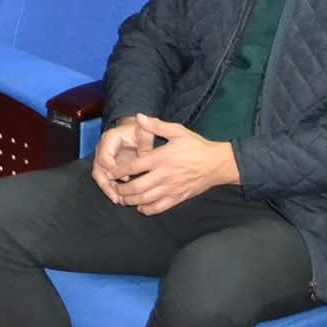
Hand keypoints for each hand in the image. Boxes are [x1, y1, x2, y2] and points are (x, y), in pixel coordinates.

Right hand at [91, 114, 156, 203]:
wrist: (135, 130)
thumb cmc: (139, 130)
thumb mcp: (144, 132)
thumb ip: (145, 142)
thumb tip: (144, 157)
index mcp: (109, 139)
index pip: (104, 156)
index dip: (111, 168)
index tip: (125, 177)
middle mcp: (103, 149)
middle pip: (98, 169)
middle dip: (106, 184)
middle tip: (116, 196)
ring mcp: (104, 159)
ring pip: (100, 176)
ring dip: (108, 189)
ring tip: (118, 200)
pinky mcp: (109, 167)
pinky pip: (107, 179)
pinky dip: (112, 189)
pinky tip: (121, 198)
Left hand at [112, 116, 238, 216]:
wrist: (217, 163)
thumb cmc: (196, 146)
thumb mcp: (177, 131)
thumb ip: (156, 125)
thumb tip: (139, 117)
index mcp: (161, 158)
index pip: (134, 167)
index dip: (118, 171)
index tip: (109, 173)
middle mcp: (164, 175)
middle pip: (137, 187)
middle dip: (122, 189)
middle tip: (113, 188)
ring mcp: (171, 188)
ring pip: (146, 199)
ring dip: (131, 200)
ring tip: (122, 198)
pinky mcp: (179, 197)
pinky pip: (160, 207)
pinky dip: (148, 209)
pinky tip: (140, 207)